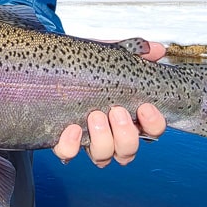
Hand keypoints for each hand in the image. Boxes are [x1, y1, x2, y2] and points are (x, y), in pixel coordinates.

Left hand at [53, 40, 167, 166]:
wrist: (50, 69)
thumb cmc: (87, 68)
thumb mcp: (110, 57)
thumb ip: (134, 52)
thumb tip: (156, 49)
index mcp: (129, 116)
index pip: (152, 130)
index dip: (154, 124)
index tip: (145, 107)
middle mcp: (111, 134)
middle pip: (128, 151)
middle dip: (125, 134)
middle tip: (116, 111)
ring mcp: (88, 140)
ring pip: (103, 157)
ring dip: (103, 139)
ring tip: (95, 115)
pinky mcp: (64, 142)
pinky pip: (68, 154)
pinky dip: (71, 146)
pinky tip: (72, 128)